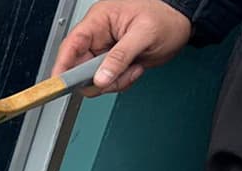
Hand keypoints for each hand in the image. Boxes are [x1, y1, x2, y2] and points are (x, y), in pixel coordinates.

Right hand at [51, 0, 191, 93]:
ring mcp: (104, 51)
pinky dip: (120, 81)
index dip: (62, 65)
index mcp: (99, 20)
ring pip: (93, 78)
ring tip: (132, 68)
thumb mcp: (144, 35)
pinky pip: (106, 81)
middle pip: (79, 67)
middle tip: (116, 76)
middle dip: (97, 78)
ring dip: (113, 81)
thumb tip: (100, 78)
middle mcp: (97, 36)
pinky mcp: (112, 62)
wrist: (183, 22)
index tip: (59, 83)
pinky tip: (134, 69)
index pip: (71, 44)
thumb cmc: (166, 17)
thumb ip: (120, 57)